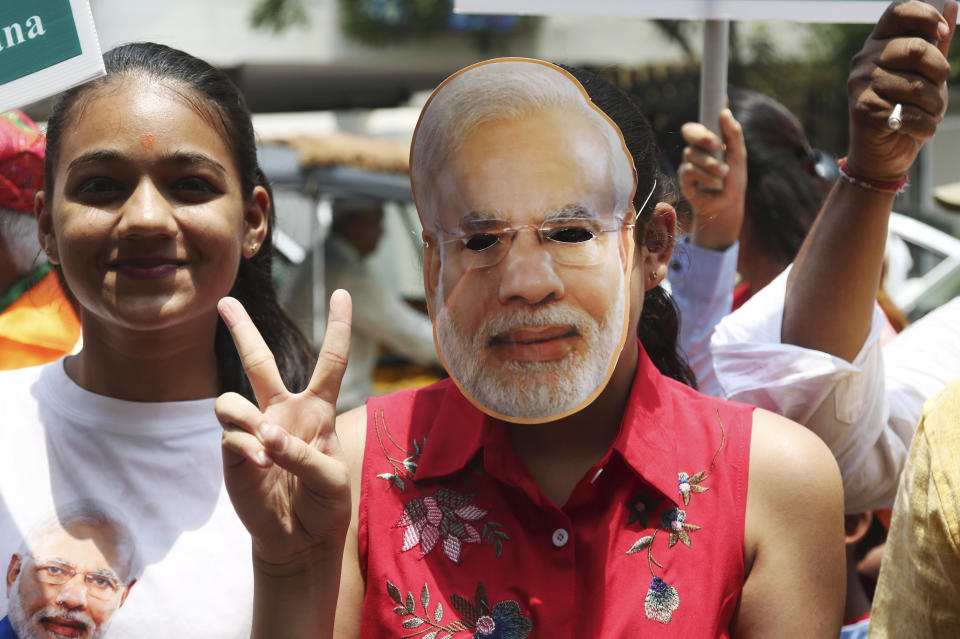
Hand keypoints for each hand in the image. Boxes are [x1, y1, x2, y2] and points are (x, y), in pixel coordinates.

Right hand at [215, 290, 352, 571]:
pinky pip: (230, 436)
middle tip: (225, 301)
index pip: (331, 361)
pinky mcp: (234, 454)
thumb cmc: (325, 502)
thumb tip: (264, 435)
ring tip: (266, 450)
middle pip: (260, 361)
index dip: (337, 327)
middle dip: (242, 330)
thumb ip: (302, 454)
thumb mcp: (332, 477)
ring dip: (246, 420)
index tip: (342, 293)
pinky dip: (245, 449)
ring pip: (230, 399)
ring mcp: (255, 431)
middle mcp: (283, 412)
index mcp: (317, 409)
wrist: (300, 538)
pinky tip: (260, 467)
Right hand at [678, 108, 746, 250]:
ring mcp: (689, 162)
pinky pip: (689, 170)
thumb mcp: (739, 156)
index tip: (721, 98)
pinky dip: (705, 176)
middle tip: (717, 144)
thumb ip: (733, 135)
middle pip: (689, 131)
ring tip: (724, 174)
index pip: (705, 118)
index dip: (709, 104)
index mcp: (711, 138)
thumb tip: (725, 112)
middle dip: (702, 136)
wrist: (726, 205)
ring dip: (711, 164)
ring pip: (692, 154)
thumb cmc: (734, 180)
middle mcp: (698, 147)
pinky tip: (714, 184)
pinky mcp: (684, 177)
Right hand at [846, 0, 956, 181]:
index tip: (942, 32)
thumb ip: (936, 42)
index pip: (898, 11)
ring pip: (917, 86)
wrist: (881, 155)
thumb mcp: (924, 73)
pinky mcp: (864, 110)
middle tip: (939, 87)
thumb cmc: (905, 109)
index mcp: (877, 44)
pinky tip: (918, 130)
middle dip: (939, 71)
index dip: (925, 16)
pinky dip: (925, 126)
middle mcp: (863, 61)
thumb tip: (952, 3)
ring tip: (928, 114)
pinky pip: (911, 113)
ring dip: (935, 105)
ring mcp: (860, 85)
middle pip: (916, 48)